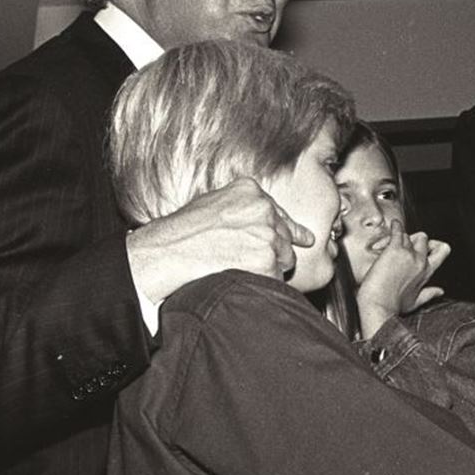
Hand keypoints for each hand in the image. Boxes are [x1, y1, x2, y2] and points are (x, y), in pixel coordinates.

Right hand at [125, 177, 314, 303]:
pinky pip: (277, 278)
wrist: (169, 252)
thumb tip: (264, 219)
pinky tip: (242, 278)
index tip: (305, 239)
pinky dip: (264, 283)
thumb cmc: (182, 232)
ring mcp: (267, 234)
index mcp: (250, 191)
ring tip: (239, 268)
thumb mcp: (213, 204)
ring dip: (269, 268)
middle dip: (274, 252)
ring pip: (284, 259)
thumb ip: (242, 209)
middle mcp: (263, 209)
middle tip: (252, 262)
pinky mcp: (267, 260)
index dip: (292, 230)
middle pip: (285, 238)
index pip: (280, 213)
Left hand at [354, 220, 450, 337]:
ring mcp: (409, 255)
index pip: (442, 250)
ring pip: (409, 235)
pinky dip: (395, 226)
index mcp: (426, 273)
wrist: (378, 306)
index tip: (426, 245)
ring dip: (399, 237)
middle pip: (424, 238)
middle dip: (414, 239)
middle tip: (402, 244)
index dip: (435, 245)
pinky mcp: (395, 250)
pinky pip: (398, 231)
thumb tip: (440, 291)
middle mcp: (420, 262)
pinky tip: (393, 224)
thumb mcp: (415, 302)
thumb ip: (429, 294)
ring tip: (388, 244)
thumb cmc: (392, 306)